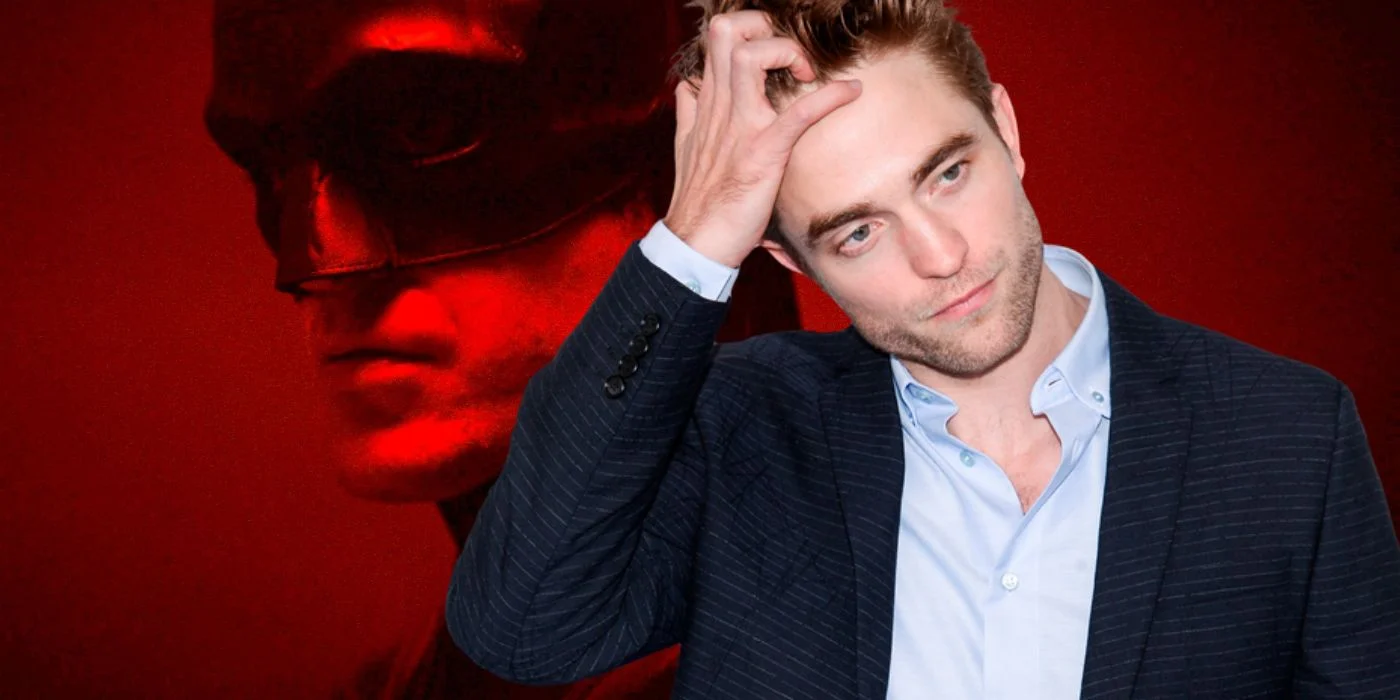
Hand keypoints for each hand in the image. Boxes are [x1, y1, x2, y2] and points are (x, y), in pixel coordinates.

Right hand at [664, 10, 861, 268]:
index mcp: (706, 102)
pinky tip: (851, 92)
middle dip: (763, 27)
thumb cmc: (698, 199)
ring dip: (787, 52)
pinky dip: (830, 96)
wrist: (696, 242)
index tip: (773, 53)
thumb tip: (690, 88)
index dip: (748, 30)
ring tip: (807, 73)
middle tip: (791, 55)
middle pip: (726, 32)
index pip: (717, 38)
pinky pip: (797, 113)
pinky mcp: (762, 153)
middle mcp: (719, 106)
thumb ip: (691, 112)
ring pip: (751, 57)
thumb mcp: (687, 146)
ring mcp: (739, 127)